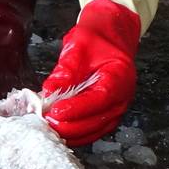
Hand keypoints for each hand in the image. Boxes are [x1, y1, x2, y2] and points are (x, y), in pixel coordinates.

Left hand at [41, 0, 143, 145]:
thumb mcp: (79, 45)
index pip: (100, 98)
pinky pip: (93, 130)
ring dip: (72, 133)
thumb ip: (65, 69)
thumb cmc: (98, 38)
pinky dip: (76, 133)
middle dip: (70, 124)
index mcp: (120, 76)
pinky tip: (58, 128)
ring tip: (48, 126)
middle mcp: (122, 96)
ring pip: (95, 130)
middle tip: (46, 120)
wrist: (111, 35)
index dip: (77, 108)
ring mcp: (116, 108)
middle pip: (98, 120)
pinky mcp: (107, 114)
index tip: (55, 111)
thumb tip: (49, 92)